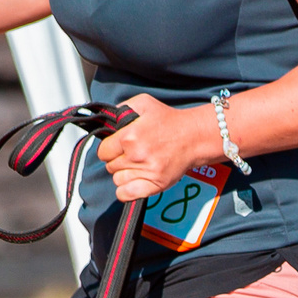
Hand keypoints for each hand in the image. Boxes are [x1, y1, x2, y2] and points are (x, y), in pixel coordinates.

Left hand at [94, 94, 218, 200]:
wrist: (194, 136)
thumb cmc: (169, 120)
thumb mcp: (143, 103)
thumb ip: (120, 110)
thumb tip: (106, 122)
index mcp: (129, 136)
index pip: (103, 152)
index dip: (109, 149)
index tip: (117, 147)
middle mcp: (136, 155)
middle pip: (109, 166)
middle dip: (117, 160)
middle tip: (131, 153)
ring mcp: (146, 172)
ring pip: (117, 179)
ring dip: (123, 173)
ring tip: (137, 164)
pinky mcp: (155, 184)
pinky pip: (126, 194)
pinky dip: (126, 190)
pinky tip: (133, 180)